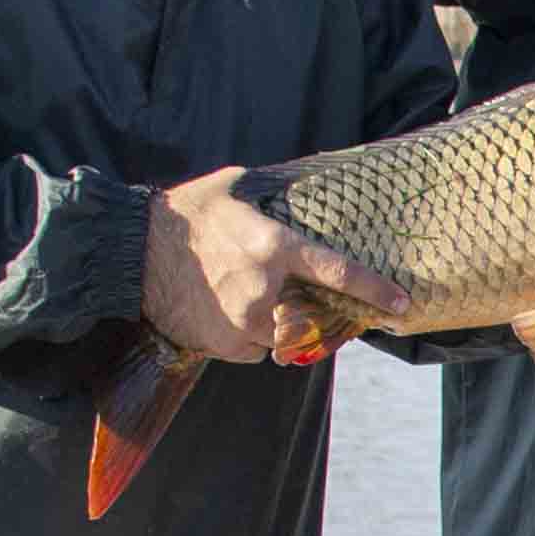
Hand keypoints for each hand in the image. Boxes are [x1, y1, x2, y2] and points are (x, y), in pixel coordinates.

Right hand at [148, 167, 386, 363]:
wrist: (132, 251)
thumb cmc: (184, 212)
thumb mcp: (234, 188)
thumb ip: (272, 196)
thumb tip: (301, 185)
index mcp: (274, 247)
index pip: (338, 273)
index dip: (375, 290)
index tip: (402, 304)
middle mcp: (265, 290)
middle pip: (310, 313)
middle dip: (305, 307)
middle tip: (281, 289)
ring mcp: (243, 322)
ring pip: (281, 334)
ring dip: (273, 320)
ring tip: (242, 293)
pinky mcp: (223, 345)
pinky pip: (253, 349)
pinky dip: (247, 336)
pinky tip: (224, 309)